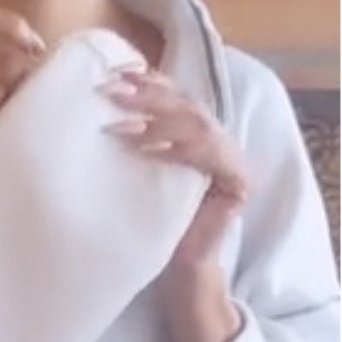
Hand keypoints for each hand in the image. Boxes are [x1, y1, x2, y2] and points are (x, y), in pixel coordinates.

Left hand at [102, 69, 249, 271]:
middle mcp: (221, 141)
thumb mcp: (139, 167)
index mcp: (198, 133)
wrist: (175, 265)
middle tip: (112, 95)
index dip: (151, 82)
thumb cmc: (150, 218)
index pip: (179, 97)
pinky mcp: (239, 183)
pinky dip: (179, 150)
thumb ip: (136, 135)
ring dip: (158, 122)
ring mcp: (234, 160)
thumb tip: (102, 96)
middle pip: (189, 106)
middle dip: (150, 97)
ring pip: (200, 126)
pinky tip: (147, 151)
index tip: (116, 75)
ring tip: (119, 128)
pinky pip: (212, 156)